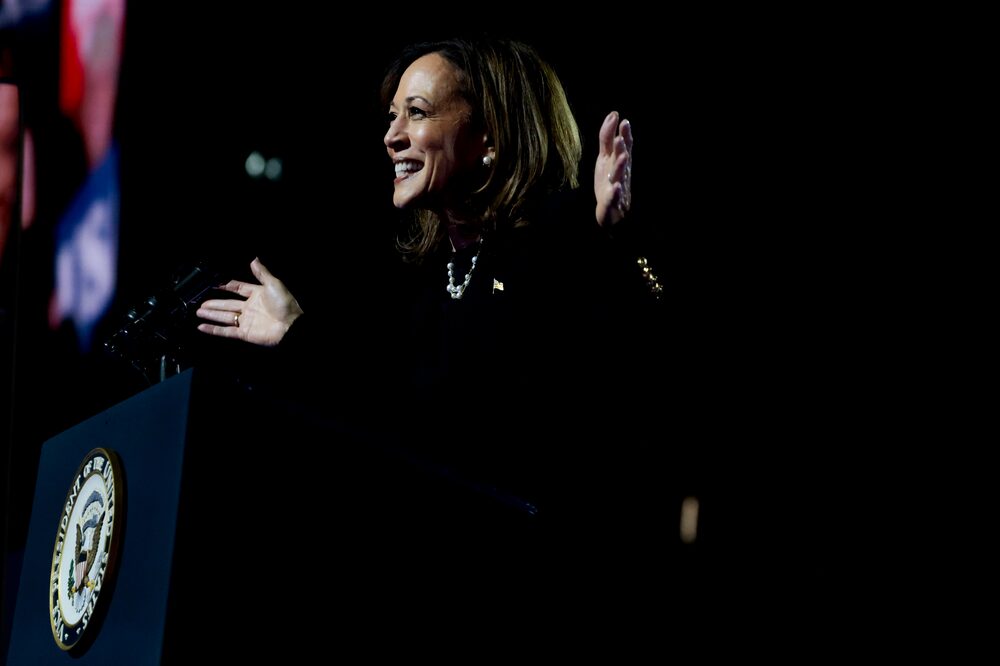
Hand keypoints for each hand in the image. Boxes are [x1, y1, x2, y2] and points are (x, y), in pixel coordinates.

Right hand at [196, 258, 302, 346]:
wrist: (291, 326)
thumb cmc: (285, 305)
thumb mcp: (273, 284)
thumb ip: (262, 272)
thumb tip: (254, 259)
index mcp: (257, 295)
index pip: (238, 288)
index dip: (226, 285)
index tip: (214, 283)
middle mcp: (250, 308)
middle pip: (228, 304)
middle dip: (214, 303)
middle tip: (201, 302)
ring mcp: (247, 321)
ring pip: (225, 317)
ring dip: (212, 314)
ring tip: (199, 312)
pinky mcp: (245, 333)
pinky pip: (226, 331)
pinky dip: (214, 330)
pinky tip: (202, 327)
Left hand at [594, 111, 632, 226]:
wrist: (611, 209)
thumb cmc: (609, 179)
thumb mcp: (605, 156)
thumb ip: (607, 137)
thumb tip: (613, 114)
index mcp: (619, 160)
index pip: (624, 145)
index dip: (625, 134)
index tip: (624, 121)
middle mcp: (621, 171)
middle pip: (622, 159)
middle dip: (622, 149)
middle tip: (621, 138)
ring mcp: (618, 185)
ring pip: (620, 176)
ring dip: (620, 167)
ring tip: (621, 158)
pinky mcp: (612, 200)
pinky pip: (614, 197)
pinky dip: (615, 192)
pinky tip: (616, 187)